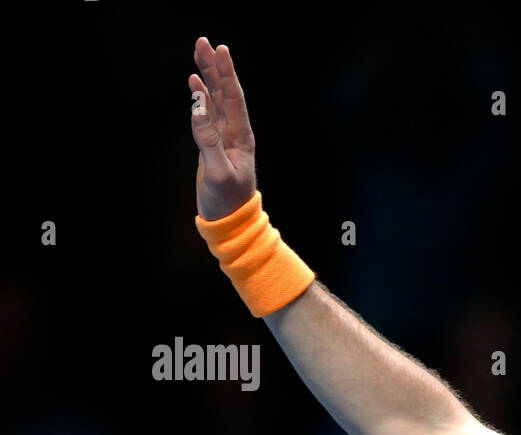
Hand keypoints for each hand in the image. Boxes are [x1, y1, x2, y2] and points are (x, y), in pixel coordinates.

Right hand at [188, 37, 256, 220]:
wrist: (229, 221)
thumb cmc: (227, 200)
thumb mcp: (217, 172)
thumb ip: (207, 140)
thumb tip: (198, 107)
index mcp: (241, 137)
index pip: (234, 98)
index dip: (226, 73)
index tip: (220, 50)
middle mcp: (235, 133)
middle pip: (225, 93)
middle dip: (215, 67)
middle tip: (203, 42)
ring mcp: (224, 138)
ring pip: (215, 100)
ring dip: (207, 77)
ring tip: (199, 53)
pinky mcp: (212, 145)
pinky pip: (207, 115)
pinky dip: (201, 98)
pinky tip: (195, 84)